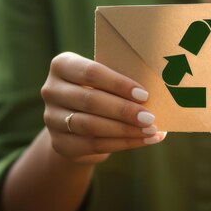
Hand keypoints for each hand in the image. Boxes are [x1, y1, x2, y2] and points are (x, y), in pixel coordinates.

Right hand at [41, 52, 165, 164]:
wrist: (77, 119)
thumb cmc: (100, 89)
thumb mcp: (105, 78)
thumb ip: (122, 80)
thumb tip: (159, 88)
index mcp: (62, 65)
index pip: (90, 72)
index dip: (118, 84)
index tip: (144, 94)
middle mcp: (51, 90)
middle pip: (90, 101)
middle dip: (124, 110)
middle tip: (150, 117)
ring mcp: (51, 118)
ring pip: (91, 126)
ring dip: (125, 130)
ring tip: (151, 130)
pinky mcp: (59, 143)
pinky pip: (93, 145)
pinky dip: (123, 144)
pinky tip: (144, 141)